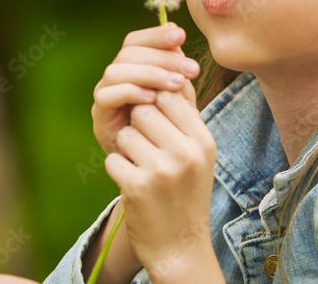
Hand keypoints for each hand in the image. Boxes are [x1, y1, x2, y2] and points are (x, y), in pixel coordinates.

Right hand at [92, 24, 199, 155]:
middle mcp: (115, 78)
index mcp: (132, 68)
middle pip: (128, 52)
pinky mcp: (99, 117)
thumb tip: (178, 35)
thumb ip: (178, 71)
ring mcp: (105, 96)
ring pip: (116, 70)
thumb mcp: (180, 99)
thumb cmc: (171, 133)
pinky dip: (130, 92)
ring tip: (177, 84)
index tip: (182, 35)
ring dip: (150, 73)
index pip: (136, 41)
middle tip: (190, 69)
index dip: (156, 34)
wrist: (159, 175)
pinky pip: (107, 96)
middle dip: (161, 56)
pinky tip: (153, 99)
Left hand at [104, 90, 218, 279]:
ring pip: (126, 133)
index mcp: (203, 140)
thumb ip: (184, 114)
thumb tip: (171, 70)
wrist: (180, 247)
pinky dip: (118, 171)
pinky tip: (134, 186)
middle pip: (144, 110)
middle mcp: (186, 153)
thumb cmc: (186, 192)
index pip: (168, 94)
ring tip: (143, 169)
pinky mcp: (137, 187)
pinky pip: (113, 159)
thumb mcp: (197, 152)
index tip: (155, 125)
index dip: (154, 105)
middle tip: (149, 151)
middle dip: (138, 127)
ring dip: (127, 150)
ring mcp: (162, 170)